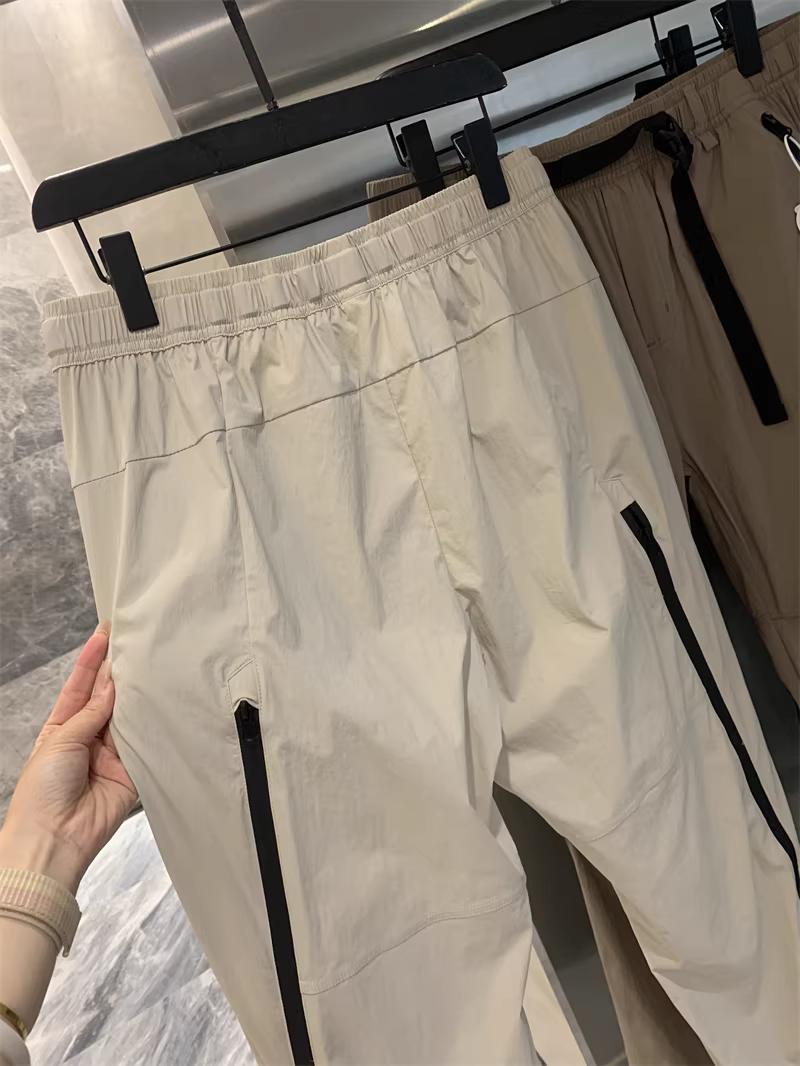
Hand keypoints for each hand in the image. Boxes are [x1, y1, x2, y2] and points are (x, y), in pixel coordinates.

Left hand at [0, 625, 137, 892]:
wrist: (54, 839)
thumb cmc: (44, 788)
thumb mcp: (60, 741)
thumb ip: (90, 713)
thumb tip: (113, 684)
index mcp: (63, 728)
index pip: (80, 687)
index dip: (92, 660)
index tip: (106, 632)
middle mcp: (89, 737)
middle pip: (108, 699)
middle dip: (120, 674)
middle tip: (138, 643)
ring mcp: (112, 755)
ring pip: (128, 718)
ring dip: (138, 697)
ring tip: (155, 665)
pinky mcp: (133, 772)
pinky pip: (146, 745)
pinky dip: (153, 727)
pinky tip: (165, 704)